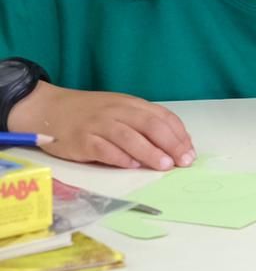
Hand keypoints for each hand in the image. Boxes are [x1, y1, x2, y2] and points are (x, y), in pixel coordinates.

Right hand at [14, 83, 195, 169]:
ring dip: (150, 152)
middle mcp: (117, 112)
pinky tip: (132, 166)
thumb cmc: (90, 113)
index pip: (162, 117)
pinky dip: (119, 157)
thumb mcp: (120, 110)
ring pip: (129, 138)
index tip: (190, 152)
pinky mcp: (82, 140)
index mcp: (131, 104)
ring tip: (165, 165)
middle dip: (171, 144)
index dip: (179, 135)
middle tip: (183, 161)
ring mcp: (99, 125)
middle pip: (150, 126)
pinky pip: (103, 149)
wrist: (49, 109)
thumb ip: (143, 124)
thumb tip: (173, 145)